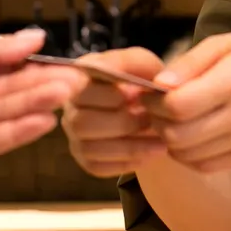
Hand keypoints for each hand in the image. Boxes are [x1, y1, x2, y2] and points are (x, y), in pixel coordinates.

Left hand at [0, 30, 81, 173]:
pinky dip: (20, 131)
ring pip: (7, 114)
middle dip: (43, 85)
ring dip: (37, 105)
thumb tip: (35, 37)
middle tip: (75, 81)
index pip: (8, 66)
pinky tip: (44, 121)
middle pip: (12, 91)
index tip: (66, 63)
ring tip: (65, 96)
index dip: (36, 65)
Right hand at [61, 47, 169, 177]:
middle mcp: (71, 107)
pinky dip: (126, 162)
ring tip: (159, 142)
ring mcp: (75, 135)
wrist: (154, 108)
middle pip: (81, 122)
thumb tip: (119, 75)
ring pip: (90, 148)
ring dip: (129, 146)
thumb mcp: (144, 65)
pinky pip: (98, 167)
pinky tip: (149, 153)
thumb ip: (133, 62)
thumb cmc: (145, 81)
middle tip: (150, 119)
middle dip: (121, 123)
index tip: (134, 95)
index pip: (78, 89)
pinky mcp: (86, 159)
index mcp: (79, 78)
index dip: (106, 95)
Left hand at [148, 31, 230, 173]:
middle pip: (179, 135)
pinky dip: (189, 155)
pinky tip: (190, 136)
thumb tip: (158, 84)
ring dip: (170, 141)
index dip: (154, 103)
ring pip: (189, 155)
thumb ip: (189, 63)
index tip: (150, 94)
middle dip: (157, 123)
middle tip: (156, 110)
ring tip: (172, 122)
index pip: (179, 106)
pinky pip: (207, 165)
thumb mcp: (226, 43)